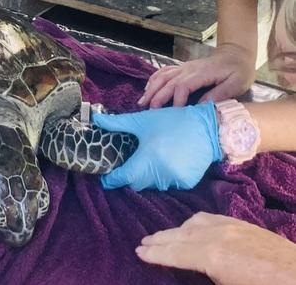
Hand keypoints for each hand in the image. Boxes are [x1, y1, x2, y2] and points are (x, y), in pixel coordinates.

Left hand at [94, 102, 221, 190]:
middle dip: (130, 175)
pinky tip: (166, 163)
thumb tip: (95, 119)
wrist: (209, 128)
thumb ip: (117, 123)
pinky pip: (168, 184)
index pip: (122, 177)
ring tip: (149, 160)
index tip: (105, 178)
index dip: (111, 179)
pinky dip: (164, 176)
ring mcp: (174, 180)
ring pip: (152, 185)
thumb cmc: (173, 122)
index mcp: (146, 159)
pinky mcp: (186, 182)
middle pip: (135, 183)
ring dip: (147, 176)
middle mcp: (160, 174)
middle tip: (128, 164)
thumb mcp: (143, 120)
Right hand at [137, 212, 295, 284]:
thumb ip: (205, 273)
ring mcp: (230, 227)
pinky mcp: (242, 224)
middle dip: (160, 239)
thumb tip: (190, 269)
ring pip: (193, 223)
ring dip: (175, 230)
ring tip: (163, 236)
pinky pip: (210, 218)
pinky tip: (191, 226)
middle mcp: (216, 235)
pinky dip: (193, 222)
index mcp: (211, 255)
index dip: (154, 254)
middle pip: (179, 235)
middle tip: (143, 242)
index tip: (138, 252)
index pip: (174, 253)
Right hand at [138, 45, 254, 108]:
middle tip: (150, 112)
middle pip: (167, 82)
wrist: (236, 54)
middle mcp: (188, 69)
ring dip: (151, 89)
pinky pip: (163, 72)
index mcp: (201, 74)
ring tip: (143, 102)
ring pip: (162, 76)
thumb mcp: (237, 83)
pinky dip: (153, 80)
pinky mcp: (182, 68)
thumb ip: (220, 94)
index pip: (182, 86)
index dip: (176, 101)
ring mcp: (183, 68)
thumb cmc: (238, 70)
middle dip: (157, 97)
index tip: (174, 114)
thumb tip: (201, 106)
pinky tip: (148, 90)